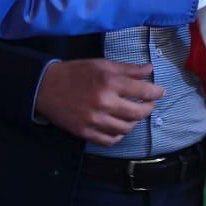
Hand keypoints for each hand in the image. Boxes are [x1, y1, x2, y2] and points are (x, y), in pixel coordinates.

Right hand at [35, 58, 162, 146]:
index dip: (156, 92)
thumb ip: (127, 69)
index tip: (160, 92)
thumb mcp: (101, 64)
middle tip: (148, 104)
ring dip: (133, 122)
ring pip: (126, 128)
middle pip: (138, 113)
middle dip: (148, 108)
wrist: (45, 87)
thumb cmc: (75, 73)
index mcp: (109, 82)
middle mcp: (104, 102)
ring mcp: (95, 120)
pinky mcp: (85, 132)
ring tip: (132, 114)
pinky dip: (118, 135)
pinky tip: (118, 127)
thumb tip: (150, 69)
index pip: (143, 90)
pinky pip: (110, 140)